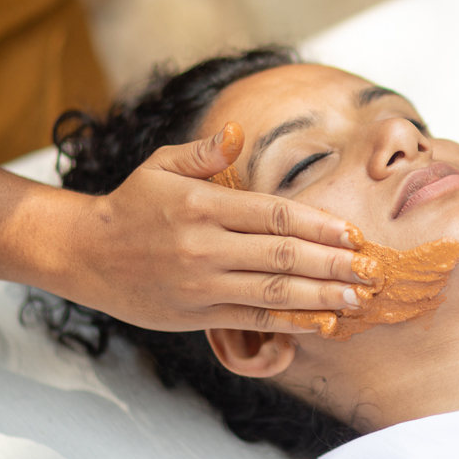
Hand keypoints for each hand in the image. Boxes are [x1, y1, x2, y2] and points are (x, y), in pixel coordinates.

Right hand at [58, 120, 373, 333]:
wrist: (84, 253)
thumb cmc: (132, 205)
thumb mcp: (161, 165)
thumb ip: (204, 152)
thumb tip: (236, 135)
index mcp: (204, 205)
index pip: (276, 215)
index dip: (320, 225)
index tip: (355, 233)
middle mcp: (206, 246)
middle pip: (284, 256)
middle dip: (335, 264)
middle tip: (374, 270)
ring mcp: (202, 284)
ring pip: (274, 293)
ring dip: (323, 297)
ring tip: (359, 299)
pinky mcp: (197, 315)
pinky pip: (252, 321)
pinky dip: (290, 323)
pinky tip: (322, 321)